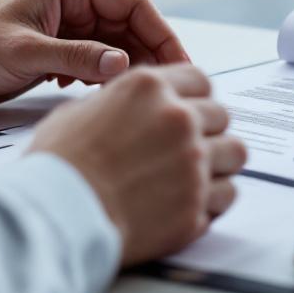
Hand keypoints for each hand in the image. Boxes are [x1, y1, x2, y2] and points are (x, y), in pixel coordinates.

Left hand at [0, 0, 189, 110]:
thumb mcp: (26, 54)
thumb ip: (77, 57)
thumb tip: (124, 66)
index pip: (133, 5)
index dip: (161, 34)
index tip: (180, 63)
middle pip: (131, 25)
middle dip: (151, 55)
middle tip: (170, 88)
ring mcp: (69, 23)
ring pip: (118, 44)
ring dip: (130, 69)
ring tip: (143, 96)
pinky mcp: (62, 46)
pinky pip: (100, 59)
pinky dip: (108, 77)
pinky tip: (106, 95)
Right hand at [29, 64, 246, 264]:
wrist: (58, 214)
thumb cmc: (58, 163)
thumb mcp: (79, 110)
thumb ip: (117, 103)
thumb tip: (125, 109)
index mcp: (150, 88)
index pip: (199, 79)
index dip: (194, 96)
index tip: (188, 109)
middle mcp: (178, 119)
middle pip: (221, 115)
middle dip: (207, 129)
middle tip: (187, 146)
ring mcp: (192, 163)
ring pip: (235, 152)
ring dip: (219, 161)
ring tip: (197, 173)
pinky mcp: (196, 205)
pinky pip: (227, 194)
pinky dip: (213, 198)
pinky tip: (191, 201)